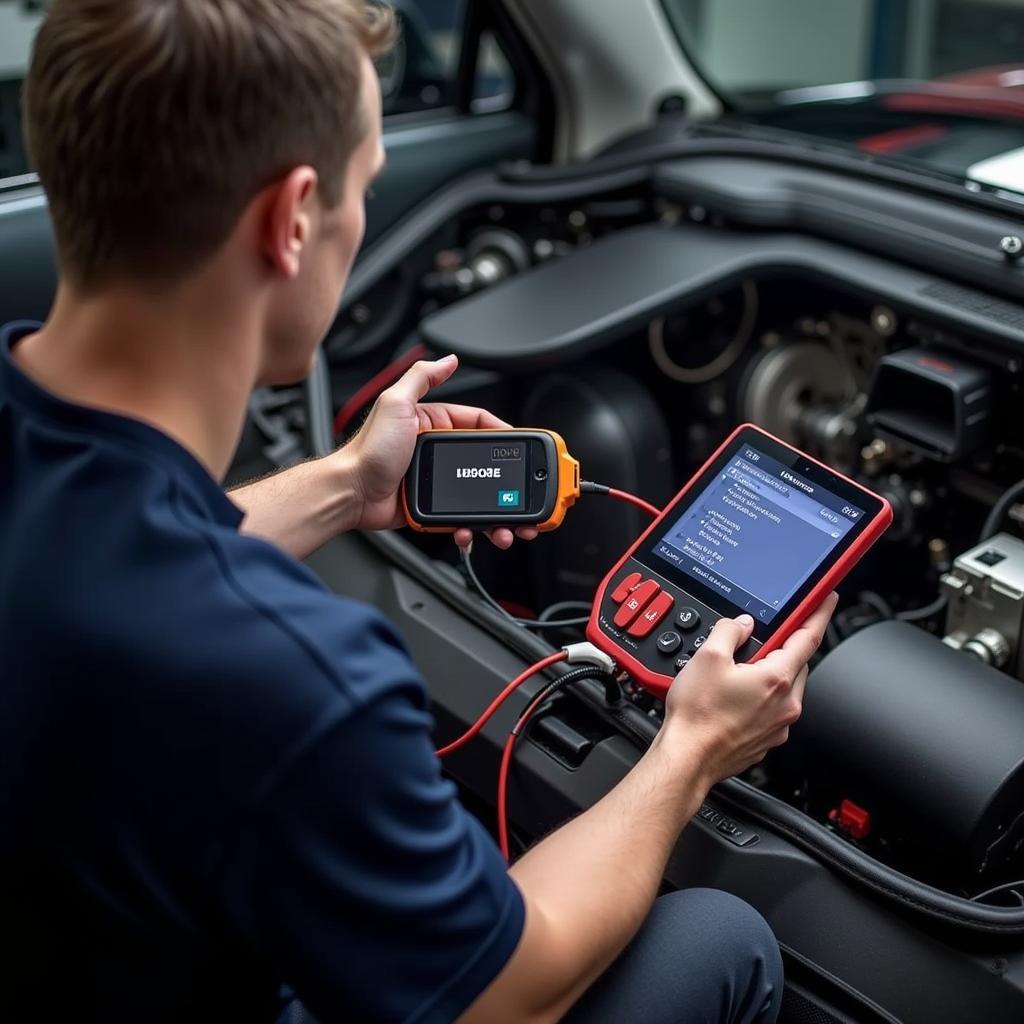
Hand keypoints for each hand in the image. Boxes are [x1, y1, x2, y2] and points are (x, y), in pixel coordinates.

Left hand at [339, 354, 537, 549]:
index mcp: (432, 423)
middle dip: (505, 480)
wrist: (349, 493)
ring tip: (507, 524)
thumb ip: (422, 378)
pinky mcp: (430, 505)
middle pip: (482, 463)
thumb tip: (449, 359)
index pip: (477, 424)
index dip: (501, 434)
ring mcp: (434, 480)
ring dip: (496, 511)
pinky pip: (459, 516)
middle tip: (522, 493)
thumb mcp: (395, 404)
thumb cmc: (367, 450)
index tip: (519, 446)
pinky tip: (475, 530)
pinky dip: (472, 525)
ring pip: (476, 494)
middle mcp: (435, 450)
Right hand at [663, 593, 836, 784]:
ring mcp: (778, 725)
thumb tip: (741, 624)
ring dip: (769, 673)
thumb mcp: (707, 657)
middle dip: (783, 646)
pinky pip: (772, 709)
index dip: (819, 613)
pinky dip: (760, 697)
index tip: (825, 600)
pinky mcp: (766, 739)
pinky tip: (732, 697)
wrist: (688, 758)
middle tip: (761, 637)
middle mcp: (785, 704)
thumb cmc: (698, 716)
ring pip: (784, 687)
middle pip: (795, 662)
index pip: (808, 637)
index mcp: (776, 679)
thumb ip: (729, 631)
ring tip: (736, 672)